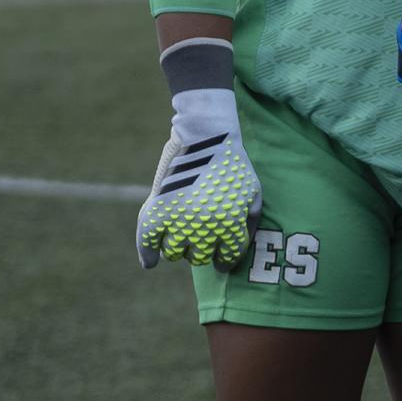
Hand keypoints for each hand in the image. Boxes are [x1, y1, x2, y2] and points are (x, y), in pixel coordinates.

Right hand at [135, 86, 262, 270]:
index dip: (224, 260)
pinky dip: (148, 254)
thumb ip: (248, 227)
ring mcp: (179, 218)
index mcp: (232, 224)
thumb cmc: (233, 167)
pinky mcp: (157, 208)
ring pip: (174, 252)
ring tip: (181, 240)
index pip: (227, 257)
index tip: (219, 260)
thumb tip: (232, 257)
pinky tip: (150, 262)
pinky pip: (147, 241)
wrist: (205, 138)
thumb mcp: (254, 196)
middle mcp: (205, 226)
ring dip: (178, 250)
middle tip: (199, 243)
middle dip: (201, 253)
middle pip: (199, 257)